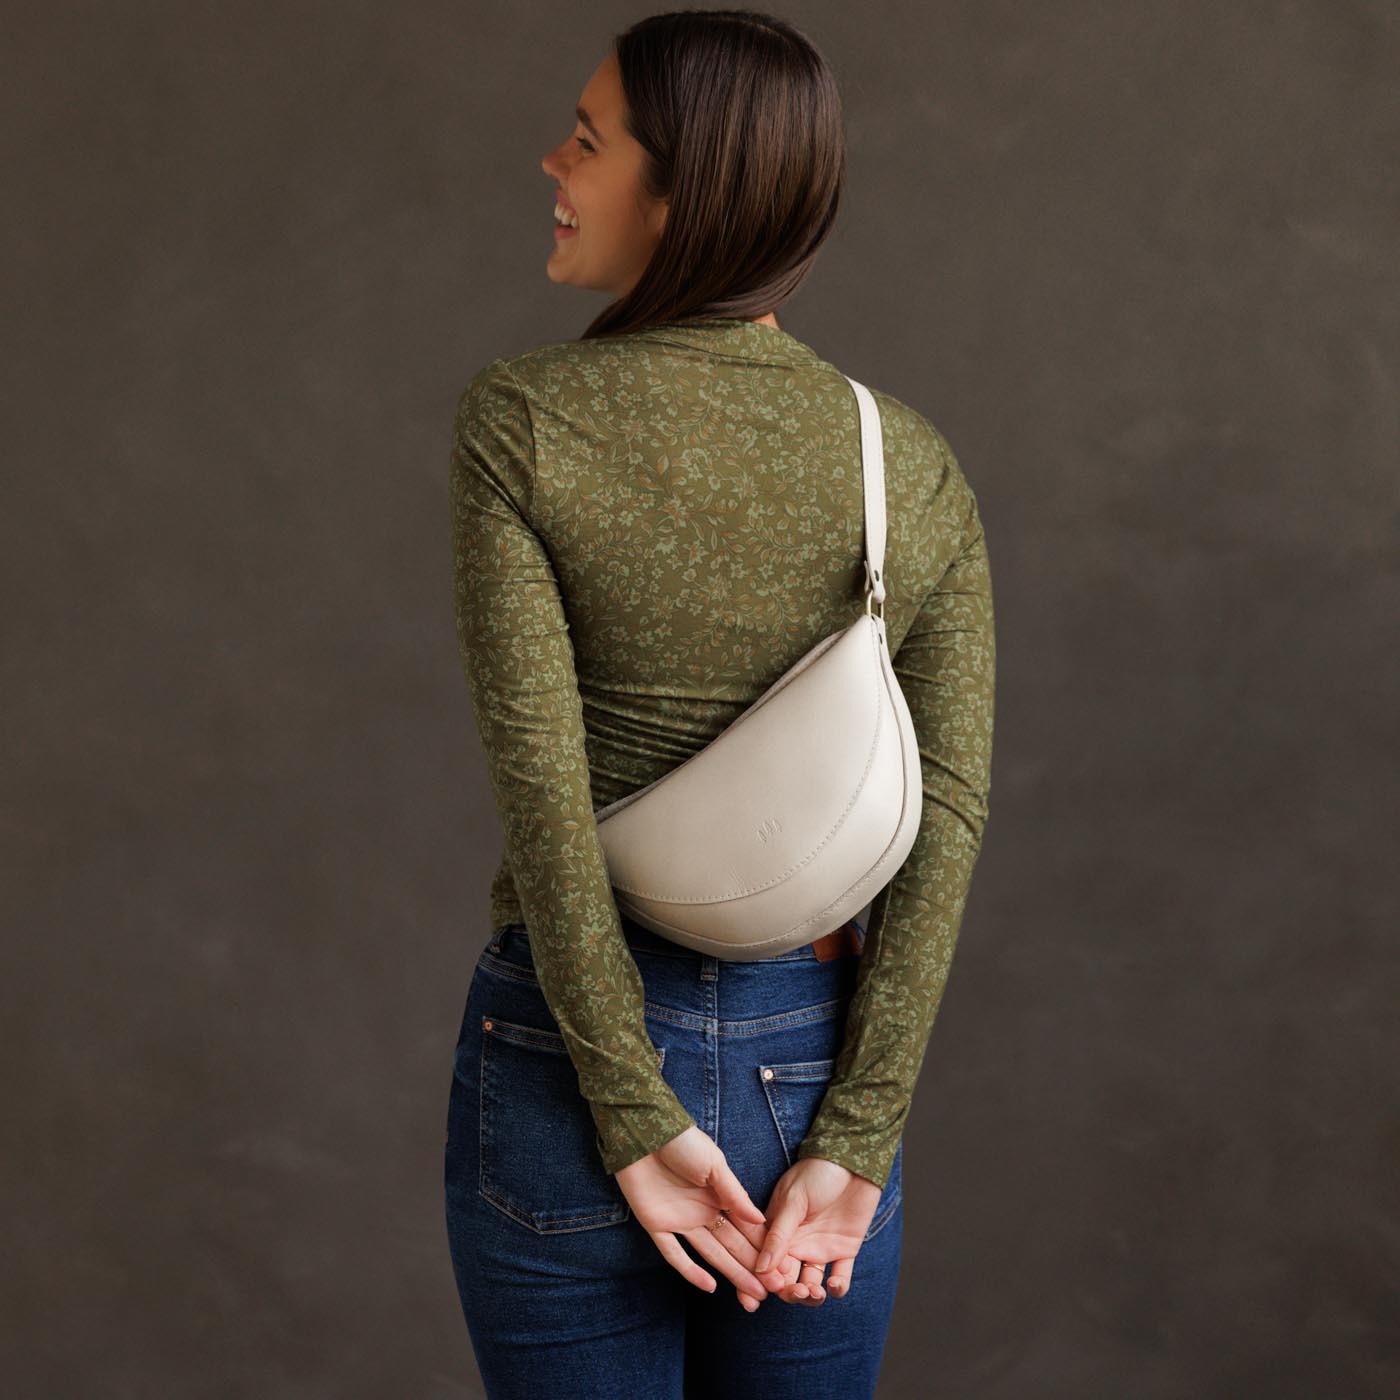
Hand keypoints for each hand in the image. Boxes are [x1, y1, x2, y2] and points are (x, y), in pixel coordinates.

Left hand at [614, 1125, 778, 1303]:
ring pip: (710, 1254)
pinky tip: (710, 1287)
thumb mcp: (714, 1164)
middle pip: (731, 1245)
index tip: (782, 1268)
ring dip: (731, 1273)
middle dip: (752, 1267)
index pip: (745, 1228)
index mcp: (719, 1196)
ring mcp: (680, 1221)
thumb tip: (761, 1221)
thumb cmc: (683, 1142)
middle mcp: (702, 1212)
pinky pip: (674, 1254)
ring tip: (752, 1295)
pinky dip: (690, 1271)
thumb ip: (735, 1195)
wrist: (644, 1132)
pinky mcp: (656, 1226)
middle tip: (773, 1291)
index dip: (763, 1248)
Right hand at [745, 1156, 883, 1304]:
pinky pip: (840, 1278)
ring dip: (811, 1295)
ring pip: (811, 1284)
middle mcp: (797, 1243)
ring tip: (815, 1291)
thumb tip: (760, 1268)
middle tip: (797, 1291)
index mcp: (777, 1230)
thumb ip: (779, 1234)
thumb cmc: (818, 1171)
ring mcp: (820, 1247)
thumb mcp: (794, 1200)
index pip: (764, 1263)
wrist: (853, 1158)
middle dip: (789, 1292)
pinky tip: (834, 1285)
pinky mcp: (845, 1250)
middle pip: (786, 1280)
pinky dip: (837, 1288)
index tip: (763, 1293)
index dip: (762, 1282)